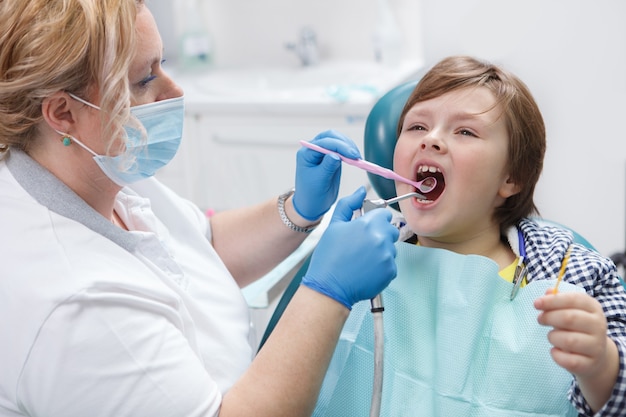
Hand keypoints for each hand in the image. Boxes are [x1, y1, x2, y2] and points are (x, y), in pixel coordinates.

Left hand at [293, 130, 360, 220]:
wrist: (311, 205)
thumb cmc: (311, 195)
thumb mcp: (319, 181)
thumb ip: (327, 167)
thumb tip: (336, 155)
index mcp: (306, 154)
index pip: (324, 143)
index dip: (340, 147)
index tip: (352, 155)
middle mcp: (313, 150)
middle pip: (331, 136)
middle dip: (345, 143)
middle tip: (356, 156)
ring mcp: (322, 152)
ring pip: (337, 140)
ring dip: (349, 146)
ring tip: (357, 158)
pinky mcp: (331, 157)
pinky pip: (341, 149)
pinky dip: (349, 151)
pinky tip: (355, 159)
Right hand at [301, 187, 399, 308]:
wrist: (329, 287)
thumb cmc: (329, 257)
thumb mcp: (334, 225)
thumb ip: (349, 204)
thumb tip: (361, 191)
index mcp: (369, 224)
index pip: (384, 214)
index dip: (374, 220)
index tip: (365, 228)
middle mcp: (382, 239)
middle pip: (390, 230)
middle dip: (379, 234)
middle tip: (362, 245)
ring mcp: (388, 256)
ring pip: (391, 247)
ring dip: (381, 251)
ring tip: (362, 259)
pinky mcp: (390, 272)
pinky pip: (390, 263)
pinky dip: (381, 266)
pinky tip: (366, 269)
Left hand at [534, 291, 612, 378]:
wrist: (595, 356)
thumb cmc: (577, 328)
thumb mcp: (571, 310)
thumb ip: (559, 300)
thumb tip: (548, 292)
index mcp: (593, 308)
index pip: (574, 299)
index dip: (552, 301)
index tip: (536, 304)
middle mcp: (598, 326)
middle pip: (570, 318)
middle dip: (549, 317)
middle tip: (540, 319)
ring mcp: (596, 346)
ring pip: (569, 340)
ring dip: (553, 337)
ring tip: (552, 336)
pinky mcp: (590, 364)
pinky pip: (568, 360)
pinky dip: (556, 355)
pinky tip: (555, 350)